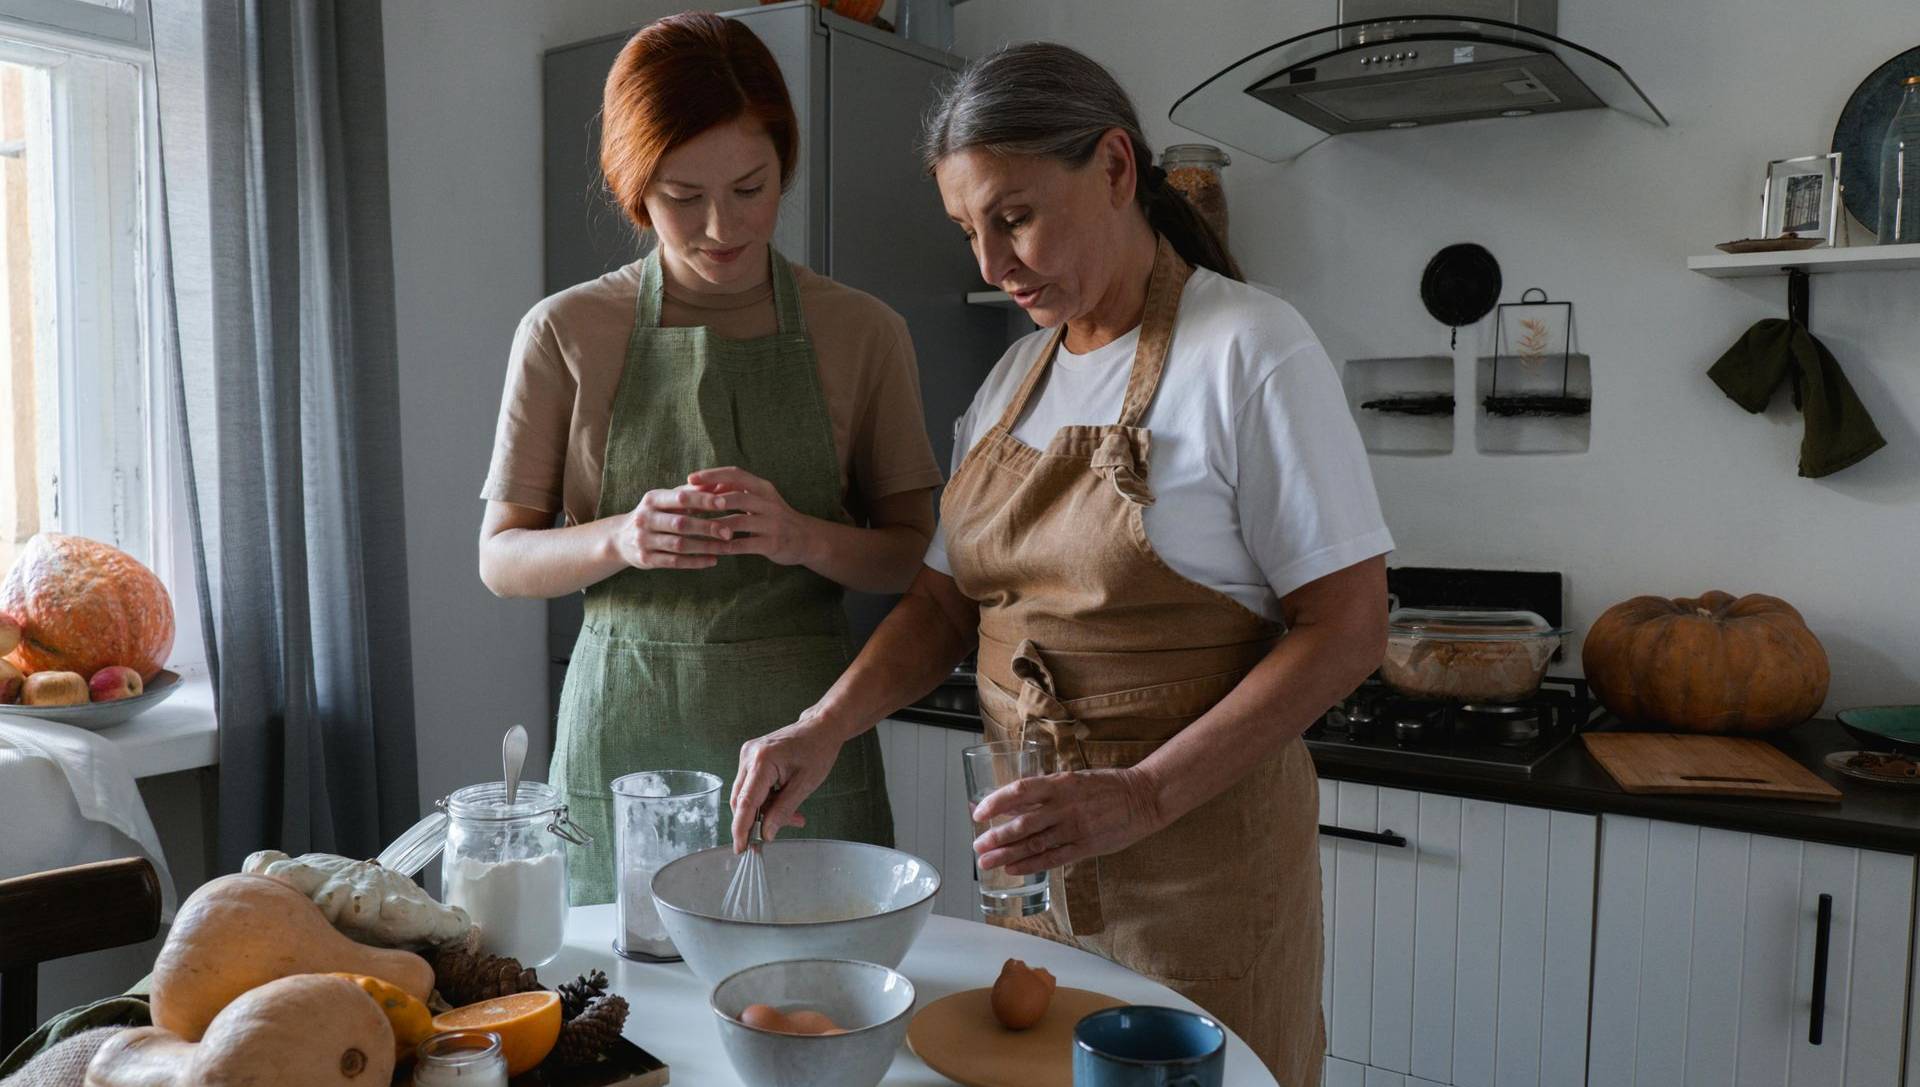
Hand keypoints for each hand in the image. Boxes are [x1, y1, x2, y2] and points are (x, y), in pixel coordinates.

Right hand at [612, 485, 734, 569]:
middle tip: (729, 531)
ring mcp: (644, 540)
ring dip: (705, 547)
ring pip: (679, 545)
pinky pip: (674, 562)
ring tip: (726, 547)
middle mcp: (645, 518)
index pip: (680, 498)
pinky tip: (712, 560)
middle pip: (681, 523)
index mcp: (652, 499)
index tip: (725, 503)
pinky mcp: (646, 559)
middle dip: (707, 527)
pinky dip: (695, 562)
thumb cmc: (653, 514)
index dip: (703, 500)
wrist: (619, 538)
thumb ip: (689, 492)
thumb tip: (717, 482)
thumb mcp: (665, 500)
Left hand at [687, 467, 821, 567]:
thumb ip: (735, 490)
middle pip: (736, 496)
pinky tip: (713, 549)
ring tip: (695, 528)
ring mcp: (772, 523)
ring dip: (715, 525)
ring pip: (739, 522)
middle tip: (687, 505)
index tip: (690, 478)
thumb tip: (704, 484)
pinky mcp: (773, 543)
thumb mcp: (759, 498)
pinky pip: (746, 545)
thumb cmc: (773, 516)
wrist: (806, 538)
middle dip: (710, 501)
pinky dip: (728, 546)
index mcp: (763, 488)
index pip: (736, 474)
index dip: (713, 475)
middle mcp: (769, 502)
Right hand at [730, 706, 847, 850]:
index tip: (740, 849)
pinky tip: (785, 803)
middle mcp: (749, 756)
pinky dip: (767, 800)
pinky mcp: (751, 758)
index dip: (741, 828)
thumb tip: (767, 834)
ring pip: (747, 796)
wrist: (821, 727)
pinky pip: (752, 787)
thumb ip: (784, 810)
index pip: (745, 801)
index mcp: (762, 760)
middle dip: (757, 821)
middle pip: (742, 800)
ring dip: (766, 811)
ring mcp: (747, 756)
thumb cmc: (818, 751)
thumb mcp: (805, 785)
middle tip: (775, 835)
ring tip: (794, 817)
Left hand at [971, 767, 1165, 876]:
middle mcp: (1065, 806)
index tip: (979, 813)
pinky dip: (1031, 864)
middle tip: (977, 847)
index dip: (996, 802)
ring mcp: (1075, 828)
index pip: (1020, 791)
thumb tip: (1011, 802)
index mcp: (1061, 783)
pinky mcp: (1085, 846)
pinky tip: (1014, 868)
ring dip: (1008, 854)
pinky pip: (1053, 858)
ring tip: (986, 862)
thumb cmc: (1106, 785)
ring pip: (1035, 844)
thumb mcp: (1072, 779)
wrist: (1144, 797)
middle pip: (1023, 824)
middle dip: (997, 837)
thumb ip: (1043, 791)